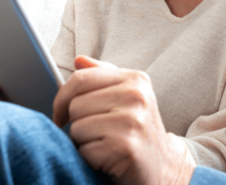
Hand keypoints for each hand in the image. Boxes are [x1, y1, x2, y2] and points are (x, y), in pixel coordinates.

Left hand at [53, 56, 194, 184]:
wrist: (163, 166)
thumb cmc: (137, 129)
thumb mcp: (126, 97)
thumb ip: (103, 76)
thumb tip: (79, 60)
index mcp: (135, 79)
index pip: (80, 79)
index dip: (62, 98)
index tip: (62, 113)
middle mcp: (136, 97)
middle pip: (75, 105)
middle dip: (77, 123)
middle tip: (95, 133)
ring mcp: (132, 121)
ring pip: (77, 128)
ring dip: (83, 142)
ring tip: (104, 144)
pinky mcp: (124, 147)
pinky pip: (84, 150)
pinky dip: (89, 159)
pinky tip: (107, 158)